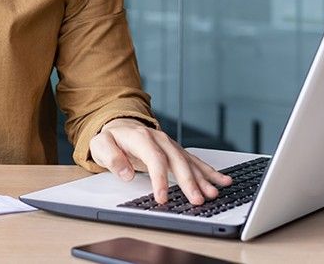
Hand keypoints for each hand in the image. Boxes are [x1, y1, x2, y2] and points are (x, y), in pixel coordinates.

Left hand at [88, 118, 231, 204]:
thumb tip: (126, 173)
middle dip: (188, 182)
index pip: (154, 159)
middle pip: (177, 162)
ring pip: (190, 162)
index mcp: (142, 138)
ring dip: (203, 178)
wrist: (121, 125)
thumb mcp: (101, 144)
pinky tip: (222, 180)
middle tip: (196, 199)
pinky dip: (209, 171)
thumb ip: (112, 157)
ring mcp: (170, 145)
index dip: (160, 179)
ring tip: (213, 193)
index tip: (162, 198)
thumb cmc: (111, 138)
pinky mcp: (176, 151)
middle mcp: (160, 140)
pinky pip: (195, 161)